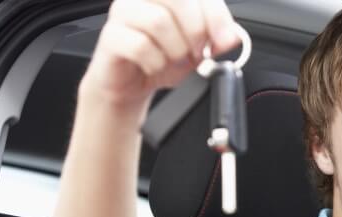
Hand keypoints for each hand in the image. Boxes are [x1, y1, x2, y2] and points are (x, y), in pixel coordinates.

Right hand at [81, 0, 240, 106]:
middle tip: (197, 52)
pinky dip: (155, 62)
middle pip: (177, 0)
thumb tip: (231, 36)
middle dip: (195, 31)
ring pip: (158, 21)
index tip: (224, 41)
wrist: (133, 84)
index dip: (215, 16)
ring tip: (173, 60)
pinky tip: (155, 66)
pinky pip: (139, 45)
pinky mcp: (110, 37)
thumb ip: (216, 36)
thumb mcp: (198, 46)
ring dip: (175, 50)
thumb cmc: (163, 58)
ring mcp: (122, 13)